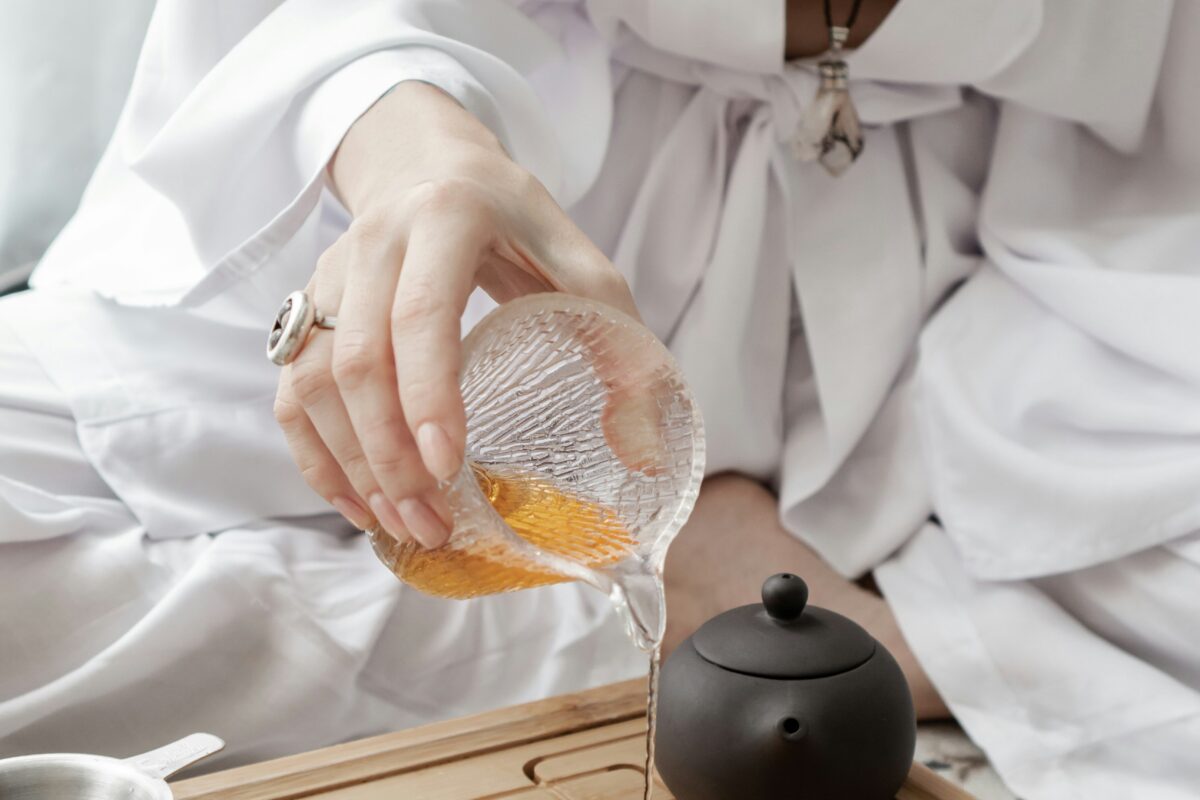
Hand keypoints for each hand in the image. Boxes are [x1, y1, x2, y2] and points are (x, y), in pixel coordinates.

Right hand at [273, 81, 637, 547]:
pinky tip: (356, 502)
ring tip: (401, 524)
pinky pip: (290, 389)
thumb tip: (645, 455)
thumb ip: (620, 343)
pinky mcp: (308, 307)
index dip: (428, 391)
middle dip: (389, 455)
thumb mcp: (578, 259)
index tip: (447, 464)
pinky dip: (315, 454)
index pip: (421, 311)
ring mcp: (330, 275)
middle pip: (357, 359)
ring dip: (351, 464)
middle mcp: (375, 243)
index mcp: (447, 218)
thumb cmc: (513, 220)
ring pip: (313, 380)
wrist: (425, 160)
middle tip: (431, 520)